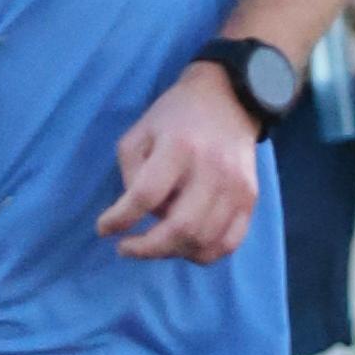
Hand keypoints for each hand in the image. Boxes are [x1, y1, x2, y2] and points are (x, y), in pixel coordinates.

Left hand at [104, 58, 260, 262]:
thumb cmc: (174, 117)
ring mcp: (236, 187)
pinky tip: (183, 247)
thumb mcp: (139, 133)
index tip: (103, 229)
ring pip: (203, 242)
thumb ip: (131, 174)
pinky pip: (228, 243)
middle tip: (126, 248)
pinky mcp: (250, 199)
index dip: (120, 219)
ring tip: (154, 245)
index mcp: (179, 147)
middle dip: (146, 248)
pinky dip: (203, 254)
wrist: (228, 99)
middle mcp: (212, 169)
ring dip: (171, 252)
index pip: (146, 195)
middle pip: (180, 227)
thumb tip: (137, 215)